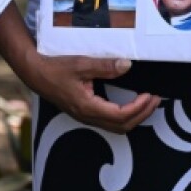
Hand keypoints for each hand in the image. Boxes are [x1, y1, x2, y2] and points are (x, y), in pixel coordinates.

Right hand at [34, 56, 159, 133]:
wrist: (35, 73)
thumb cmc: (56, 68)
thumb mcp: (81, 64)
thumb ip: (105, 66)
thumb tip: (127, 65)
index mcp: (87, 107)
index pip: (121, 115)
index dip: (139, 107)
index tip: (150, 95)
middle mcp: (87, 117)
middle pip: (122, 126)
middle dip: (142, 114)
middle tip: (155, 99)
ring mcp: (85, 117)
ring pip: (116, 126)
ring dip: (134, 117)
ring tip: (147, 102)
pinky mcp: (84, 112)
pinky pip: (109, 121)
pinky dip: (124, 115)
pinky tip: (130, 103)